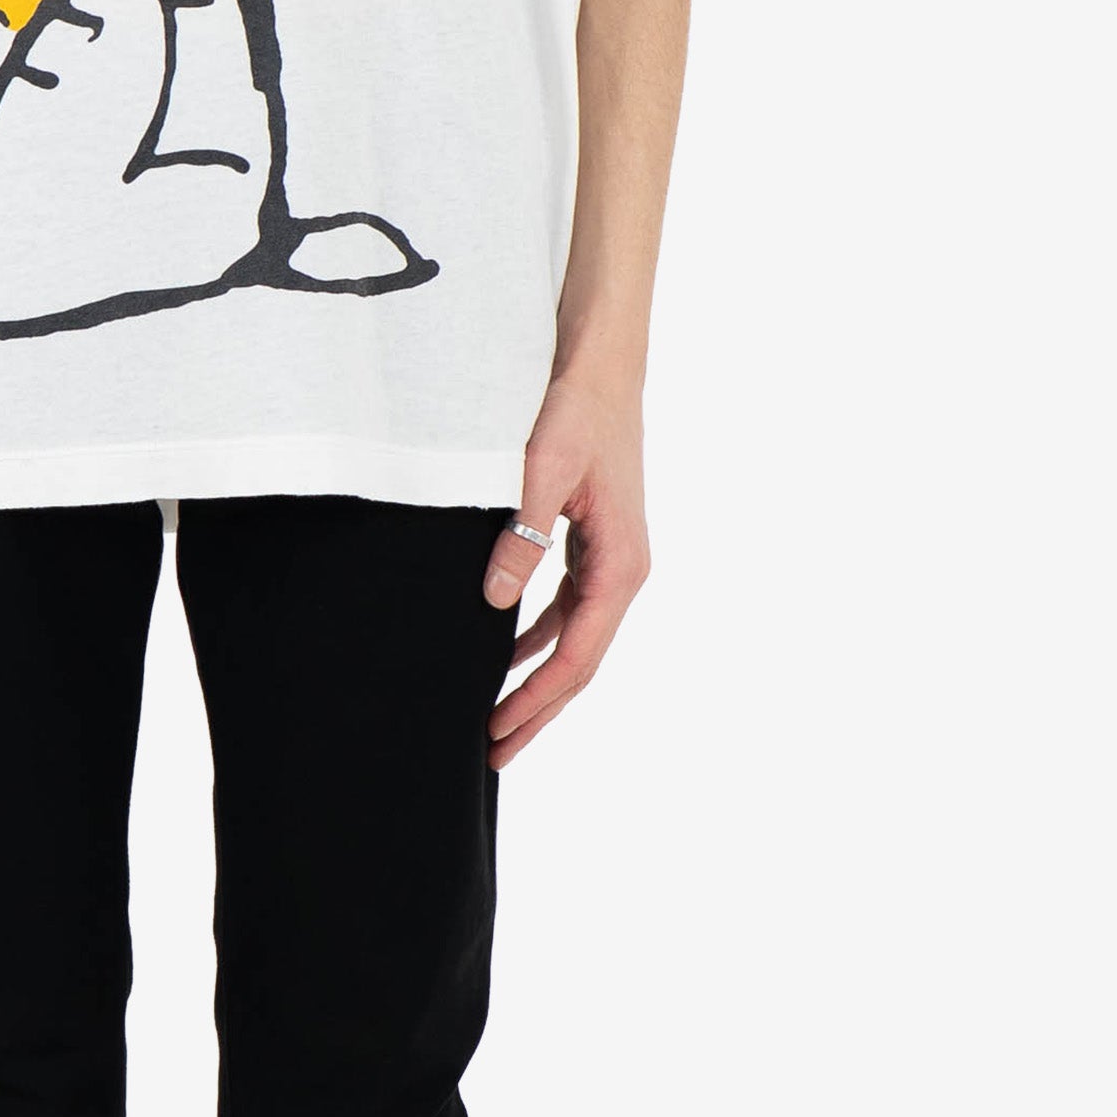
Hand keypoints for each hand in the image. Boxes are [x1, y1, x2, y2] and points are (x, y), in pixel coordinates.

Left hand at [481, 371, 649, 769]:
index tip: (499, 729)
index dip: (538, 697)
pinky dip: (538, 635)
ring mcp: (610, 557)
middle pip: (580, 660)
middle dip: (538, 708)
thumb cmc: (577, 410)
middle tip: (492, 751)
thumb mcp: (542, 469)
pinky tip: (507, 651)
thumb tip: (494, 601)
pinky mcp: (592, 541)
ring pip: (574, 637)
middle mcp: (624, 570)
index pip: (578, 653)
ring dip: (537, 677)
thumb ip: (522, 535)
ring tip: (497, 717)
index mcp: (622, 564)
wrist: (601, 365)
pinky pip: (567, 605)